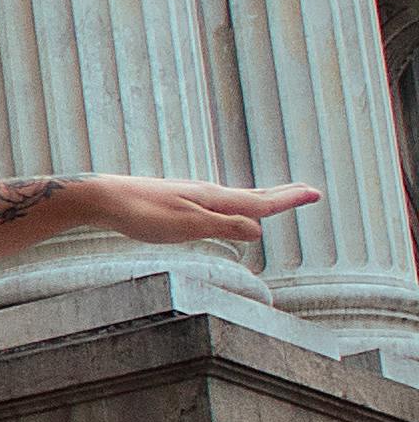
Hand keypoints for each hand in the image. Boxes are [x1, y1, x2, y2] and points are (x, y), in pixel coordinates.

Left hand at [78, 176, 320, 255]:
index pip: (260, 201)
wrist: (104, 198)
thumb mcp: (187, 226)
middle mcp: (207, 194)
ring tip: (275, 201)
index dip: (289, 200)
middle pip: (252, 196)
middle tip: (307, 191)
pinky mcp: (176, 203)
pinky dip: (234, 207)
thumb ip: (223, 227)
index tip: (316, 193)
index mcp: (214, 199)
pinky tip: (225, 212)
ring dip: (260, 200)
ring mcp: (192, 197)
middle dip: (281, 195)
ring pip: (234, 200)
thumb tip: (259, 230)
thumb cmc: (143, 213)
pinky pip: (216, 205)